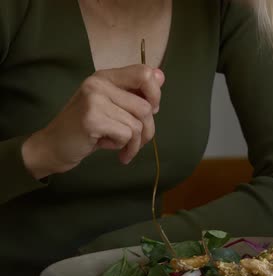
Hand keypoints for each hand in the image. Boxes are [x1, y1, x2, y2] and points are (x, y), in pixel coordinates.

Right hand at [22, 64, 164, 178]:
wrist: (53, 146)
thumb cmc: (88, 128)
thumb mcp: (113, 108)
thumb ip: (136, 93)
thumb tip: (161, 75)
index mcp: (105, 76)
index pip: (145, 73)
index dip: (155, 95)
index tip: (150, 111)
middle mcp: (99, 82)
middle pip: (146, 106)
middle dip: (147, 130)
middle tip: (136, 141)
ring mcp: (94, 99)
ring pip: (138, 123)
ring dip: (135, 143)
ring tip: (122, 147)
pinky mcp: (92, 118)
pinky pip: (127, 135)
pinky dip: (123, 147)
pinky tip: (107, 147)